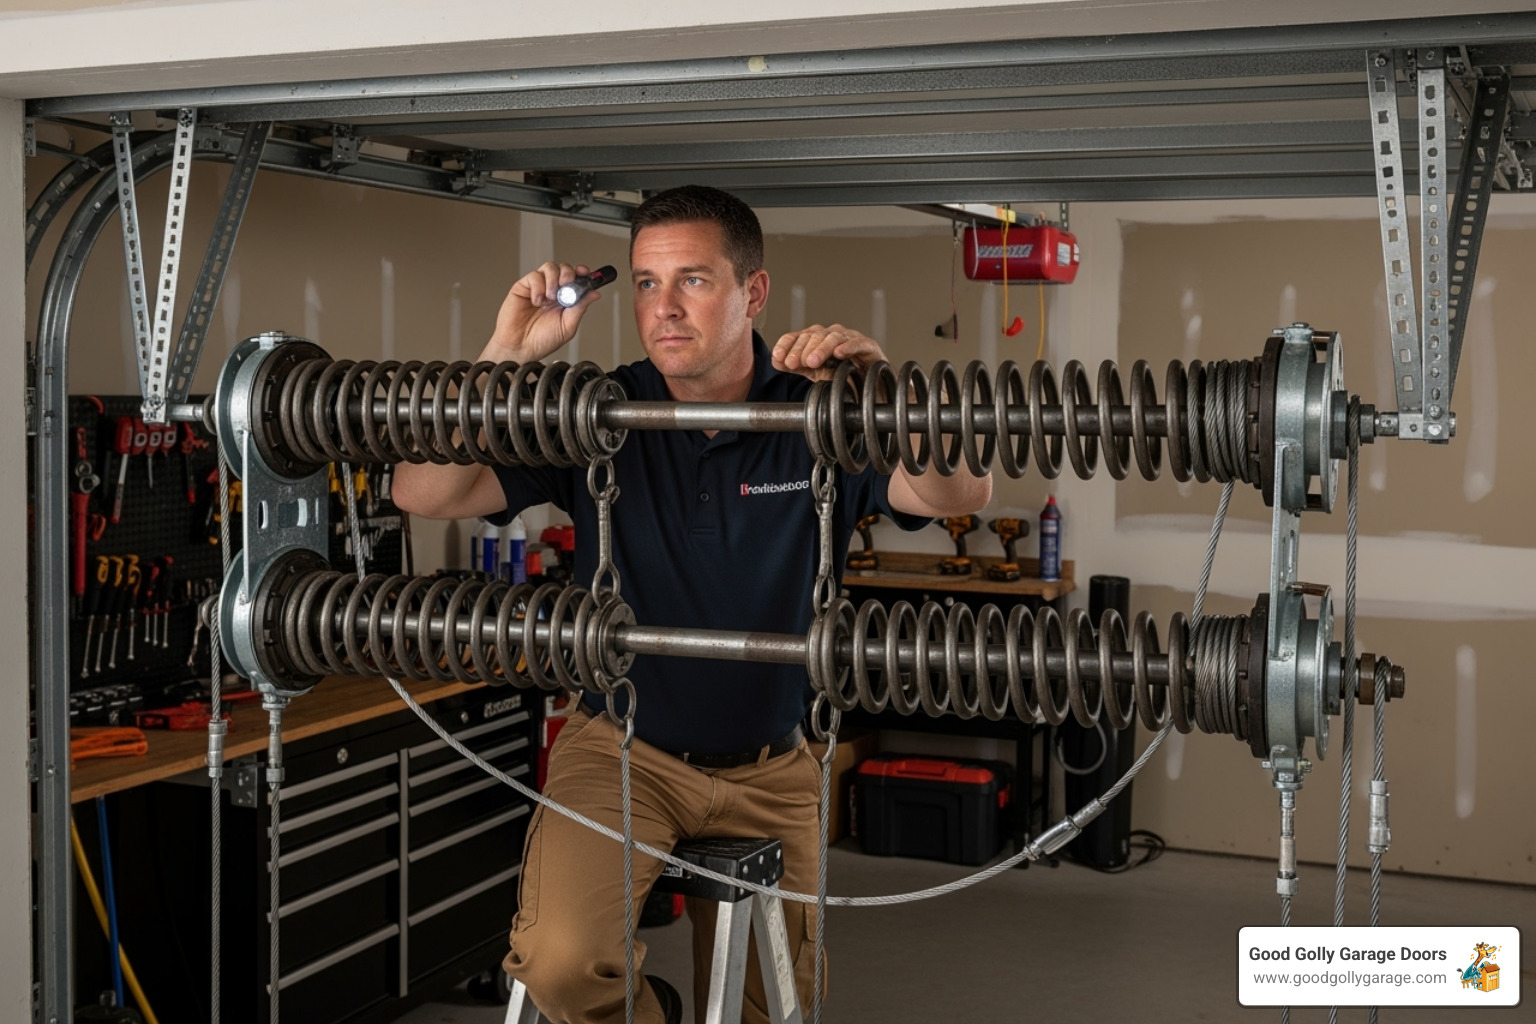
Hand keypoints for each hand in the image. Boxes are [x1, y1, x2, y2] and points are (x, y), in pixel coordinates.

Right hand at [486, 261, 602, 362]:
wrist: (520, 347)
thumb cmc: (542, 340)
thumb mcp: (567, 326)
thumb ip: (580, 308)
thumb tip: (595, 293)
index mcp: (566, 300)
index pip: (576, 279)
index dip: (581, 272)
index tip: (584, 273)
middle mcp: (553, 291)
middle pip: (564, 268)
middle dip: (568, 273)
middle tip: (566, 286)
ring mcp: (538, 288)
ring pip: (549, 267)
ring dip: (553, 280)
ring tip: (550, 298)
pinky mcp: (523, 287)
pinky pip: (534, 276)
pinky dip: (538, 287)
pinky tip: (537, 301)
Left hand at [771, 324, 887, 380]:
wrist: (870, 387)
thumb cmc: (844, 376)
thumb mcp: (815, 373)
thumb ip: (797, 366)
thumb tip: (777, 361)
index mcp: (816, 340)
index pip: (797, 336)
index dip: (786, 345)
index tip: (778, 357)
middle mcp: (831, 335)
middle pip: (813, 336)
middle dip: (801, 350)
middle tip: (794, 363)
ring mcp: (850, 339)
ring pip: (833, 337)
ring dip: (821, 349)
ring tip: (812, 362)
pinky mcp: (868, 346)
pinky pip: (857, 342)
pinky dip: (847, 346)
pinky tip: (839, 354)